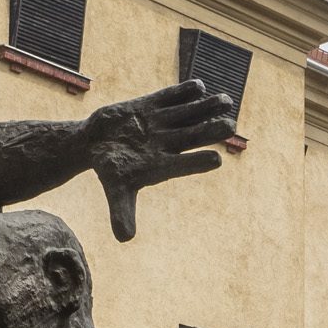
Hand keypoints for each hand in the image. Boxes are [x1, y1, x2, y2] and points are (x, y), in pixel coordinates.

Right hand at [85, 82, 235, 241]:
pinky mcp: (153, 104)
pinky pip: (172, 96)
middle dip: (212, 130)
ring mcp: (163, 122)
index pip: (185, 164)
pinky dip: (184, 92)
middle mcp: (169, 143)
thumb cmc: (109, 170)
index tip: (216, 159)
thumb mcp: (115, 190)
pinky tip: (200, 87)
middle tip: (231, 127)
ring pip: (189, 113)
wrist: (96, 143)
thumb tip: (124, 239)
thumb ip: (122, 212)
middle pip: (194, 135)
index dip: (199, 161)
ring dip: (207, 107)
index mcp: (163, 165)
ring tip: (226, 101)